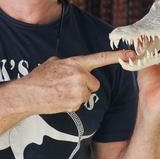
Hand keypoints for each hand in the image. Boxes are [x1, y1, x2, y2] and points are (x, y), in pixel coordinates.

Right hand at [13, 51, 133, 114]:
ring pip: (87, 95)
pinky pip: (80, 104)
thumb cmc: (38, 78)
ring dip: (77, 96)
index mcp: (76, 63)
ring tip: (61, 93)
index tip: (131, 54)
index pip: (100, 58)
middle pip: (95, 84)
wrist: (28, 94)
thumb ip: (66, 64)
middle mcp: (80, 75)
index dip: (117, 56)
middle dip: (85, 86)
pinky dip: (71, 104)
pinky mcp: (76, 103)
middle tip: (68, 86)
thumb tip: (66, 66)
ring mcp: (79, 90)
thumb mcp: (53, 63)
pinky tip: (60, 100)